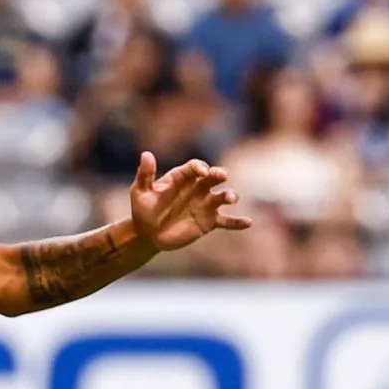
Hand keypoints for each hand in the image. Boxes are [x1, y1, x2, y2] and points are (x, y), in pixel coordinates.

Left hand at [128, 152, 250, 252]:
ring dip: (229, 195)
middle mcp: (197, 188)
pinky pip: (226, 221)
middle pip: (213, 178)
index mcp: (183, 178)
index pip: (195, 167)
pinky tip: (248, 222)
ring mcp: (205, 204)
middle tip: (221, 175)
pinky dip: (238, 222)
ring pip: (222, 197)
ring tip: (230, 199)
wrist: (147, 234)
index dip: (199, 167)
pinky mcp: (209, 221)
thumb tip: (146, 154)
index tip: (200, 172)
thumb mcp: (140, 191)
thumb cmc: (143, 209)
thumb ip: (145, 174)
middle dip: (218, 175)